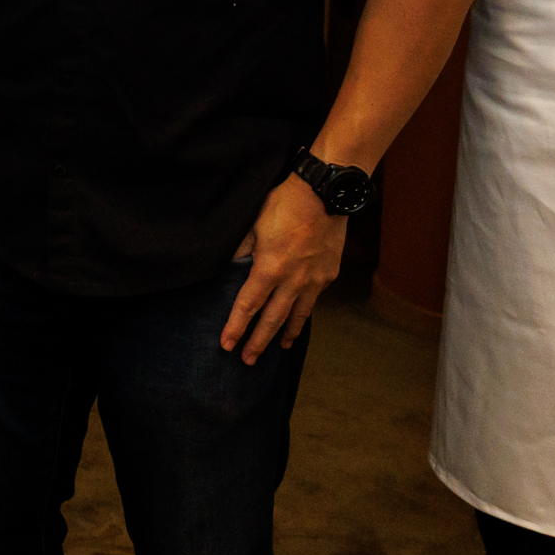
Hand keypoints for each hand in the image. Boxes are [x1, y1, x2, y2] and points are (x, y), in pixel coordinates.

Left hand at [221, 171, 347, 363]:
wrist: (326, 194)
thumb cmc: (285, 204)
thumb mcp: (252, 224)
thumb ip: (239, 250)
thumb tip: (227, 266)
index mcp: (269, 268)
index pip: (247, 305)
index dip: (236, 327)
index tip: (226, 345)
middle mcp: (293, 280)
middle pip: (272, 319)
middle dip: (258, 342)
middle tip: (247, 360)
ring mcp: (314, 279)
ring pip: (297, 315)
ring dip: (285, 334)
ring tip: (278, 349)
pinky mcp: (328, 274)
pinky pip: (313, 301)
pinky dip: (303, 314)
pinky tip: (298, 320)